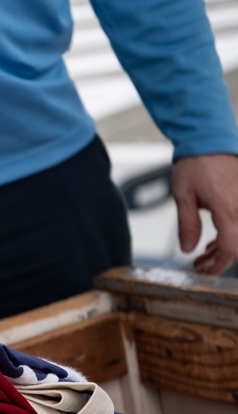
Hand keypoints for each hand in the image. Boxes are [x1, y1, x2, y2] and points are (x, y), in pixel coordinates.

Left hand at [172, 153, 237, 273]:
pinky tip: (213, 242)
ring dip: (225, 250)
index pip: (230, 248)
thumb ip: (187, 224)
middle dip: (219, 261)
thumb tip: (188, 249)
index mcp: (228, 208)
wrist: (210, 141)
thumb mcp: (183, 196)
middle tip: (199, 265)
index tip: (203, 271)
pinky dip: (230, 236)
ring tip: (203, 255)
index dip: (217, 265)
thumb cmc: (195, 164)